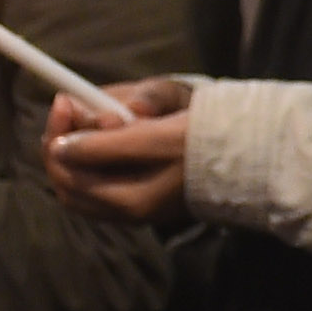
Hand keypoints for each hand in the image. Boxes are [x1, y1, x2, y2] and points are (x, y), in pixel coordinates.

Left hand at [41, 75, 193, 221]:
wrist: (255, 153)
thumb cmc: (208, 139)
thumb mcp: (157, 134)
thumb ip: (105, 144)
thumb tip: (59, 147)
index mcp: (129, 200)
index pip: (65, 171)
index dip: (56, 133)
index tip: (65, 99)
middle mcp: (128, 211)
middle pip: (68, 181)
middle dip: (63, 141)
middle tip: (73, 106)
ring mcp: (137, 206)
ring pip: (83, 182)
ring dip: (80, 147)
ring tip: (97, 118)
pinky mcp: (147, 196)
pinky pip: (102, 180)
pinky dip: (97, 155)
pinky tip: (114, 133)